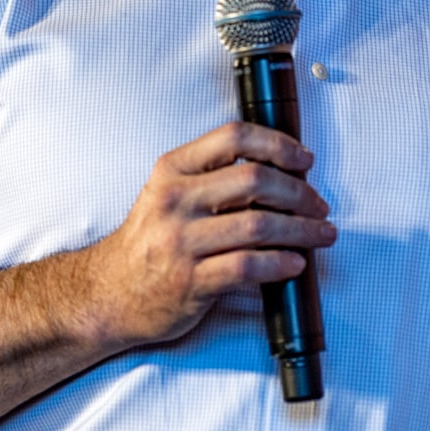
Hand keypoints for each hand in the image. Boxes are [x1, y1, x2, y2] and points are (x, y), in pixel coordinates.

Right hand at [77, 121, 334, 355]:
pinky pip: (248, 266)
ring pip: (259, 225)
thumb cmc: (147, 244)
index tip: (304, 160)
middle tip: (318, 205)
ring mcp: (181, 242)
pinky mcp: (190, 282)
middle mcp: (174, 201)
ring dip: (301, 229)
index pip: (234, 137)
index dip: (278, 144)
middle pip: (255, 179)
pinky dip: (281, 263)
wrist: (109, 293)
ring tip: (321, 234)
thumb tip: (278, 172)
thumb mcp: (167, 194)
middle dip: (299, 192)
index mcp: (172, 170)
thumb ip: (211, 178)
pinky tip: (295, 263)